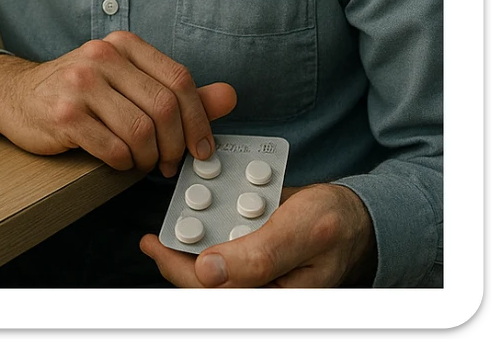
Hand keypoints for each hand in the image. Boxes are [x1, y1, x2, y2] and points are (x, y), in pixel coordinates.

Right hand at [0, 30, 236, 175]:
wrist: (16, 95)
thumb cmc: (79, 92)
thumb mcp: (128, 83)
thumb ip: (177, 92)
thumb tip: (229, 96)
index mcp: (123, 44)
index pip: (179, 80)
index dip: (199, 120)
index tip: (201, 148)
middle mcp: (102, 56)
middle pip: (164, 108)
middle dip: (175, 146)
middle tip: (170, 164)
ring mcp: (80, 83)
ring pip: (141, 132)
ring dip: (148, 159)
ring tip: (141, 163)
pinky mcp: (64, 114)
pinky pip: (113, 149)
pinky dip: (122, 164)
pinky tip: (116, 161)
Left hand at [140, 183, 377, 286]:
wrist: (356, 214)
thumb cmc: (336, 224)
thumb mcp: (300, 233)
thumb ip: (258, 256)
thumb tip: (207, 272)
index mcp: (277, 298)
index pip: (216, 296)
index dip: (180, 273)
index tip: (154, 247)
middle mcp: (265, 291)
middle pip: (209, 285)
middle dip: (180, 262)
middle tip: (153, 240)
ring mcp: (261, 276)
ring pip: (215, 268)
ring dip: (193, 246)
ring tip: (177, 223)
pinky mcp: (258, 259)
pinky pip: (227, 250)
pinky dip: (211, 231)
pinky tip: (203, 212)